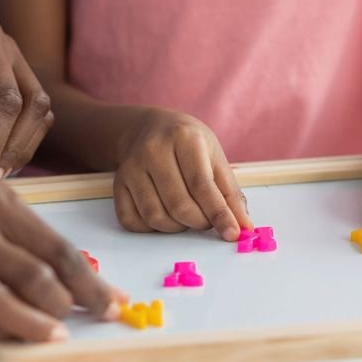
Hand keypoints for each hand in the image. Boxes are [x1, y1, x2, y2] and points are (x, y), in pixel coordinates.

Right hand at [113, 110, 251, 238]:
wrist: (149, 128)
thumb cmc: (187, 143)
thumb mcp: (214, 156)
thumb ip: (230, 192)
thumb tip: (242, 226)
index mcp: (183, 137)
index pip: (201, 185)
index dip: (218, 214)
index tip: (232, 233)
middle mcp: (153, 150)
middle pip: (178, 205)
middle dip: (199, 222)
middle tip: (207, 220)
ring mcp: (131, 167)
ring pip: (155, 217)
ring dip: (177, 227)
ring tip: (187, 215)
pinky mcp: (118, 184)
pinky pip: (133, 221)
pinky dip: (152, 228)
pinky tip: (164, 214)